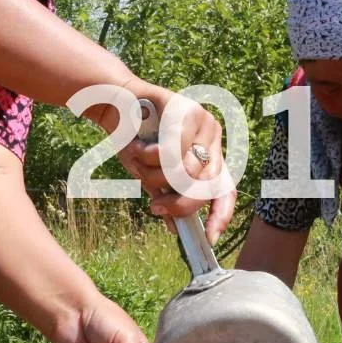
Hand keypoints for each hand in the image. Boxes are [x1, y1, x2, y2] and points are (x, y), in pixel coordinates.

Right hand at [119, 80, 235, 243]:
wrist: (115, 105)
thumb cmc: (136, 141)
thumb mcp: (152, 175)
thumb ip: (167, 196)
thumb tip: (176, 229)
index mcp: (209, 158)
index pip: (225, 190)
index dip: (220, 215)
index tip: (209, 238)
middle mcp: (212, 141)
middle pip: (205, 186)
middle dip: (179, 204)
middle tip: (155, 207)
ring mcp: (204, 124)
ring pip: (186, 171)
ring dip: (154, 175)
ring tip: (139, 160)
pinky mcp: (188, 110)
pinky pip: (172, 150)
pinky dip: (148, 155)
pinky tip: (138, 146)